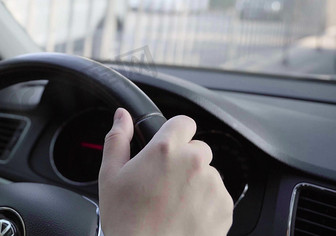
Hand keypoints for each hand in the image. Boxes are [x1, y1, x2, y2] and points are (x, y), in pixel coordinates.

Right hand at [99, 108, 232, 235]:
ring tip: (173, 204)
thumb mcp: (110, 176)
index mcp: (166, 149)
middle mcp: (194, 162)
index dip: (175, 134)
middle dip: (183, 160)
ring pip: (207, 173)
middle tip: (163, 183)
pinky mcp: (225, 207)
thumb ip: (117, 139)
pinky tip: (185, 215)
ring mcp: (213, 185)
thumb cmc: (126, 220)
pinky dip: (205, 202)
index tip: (167, 148)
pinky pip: (218, 195)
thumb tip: (121, 116)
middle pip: (197, 148)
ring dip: (195, 182)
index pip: (184, 122)